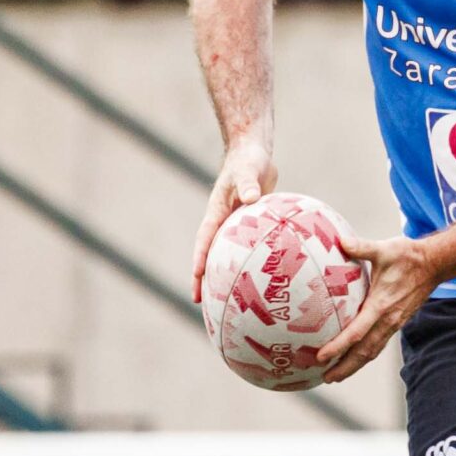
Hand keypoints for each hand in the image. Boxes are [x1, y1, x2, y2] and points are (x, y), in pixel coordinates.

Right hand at [190, 140, 276, 299]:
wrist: (254, 154)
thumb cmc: (249, 160)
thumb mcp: (248, 170)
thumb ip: (248, 183)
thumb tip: (251, 198)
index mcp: (216, 212)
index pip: (204, 239)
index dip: (199, 258)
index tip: (196, 277)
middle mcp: (222, 222)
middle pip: (209, 254)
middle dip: (201, 277)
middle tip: (198, 301)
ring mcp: (234, 225)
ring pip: (225, 254)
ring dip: (222, 275)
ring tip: (223, 300)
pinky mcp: (248, 225)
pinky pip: (245, 248)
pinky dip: (247, 263)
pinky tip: (259, 280)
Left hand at [315, 234, 438, 384]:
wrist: (435, 264)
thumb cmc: (408, 255)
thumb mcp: (384, 248)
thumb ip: (361, 246)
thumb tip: (340, 240)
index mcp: (381, 305)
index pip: (357, 332)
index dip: (339, 346)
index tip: (322, 357)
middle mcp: (388, 320)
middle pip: (364, 352)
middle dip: (345, 367)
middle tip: (326, 378)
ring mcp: (394, 324)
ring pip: (372, 351)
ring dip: (354, 366)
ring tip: (336, 376)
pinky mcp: (397, 323)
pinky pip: (378, 344)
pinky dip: (364, 355)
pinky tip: (354, 358)